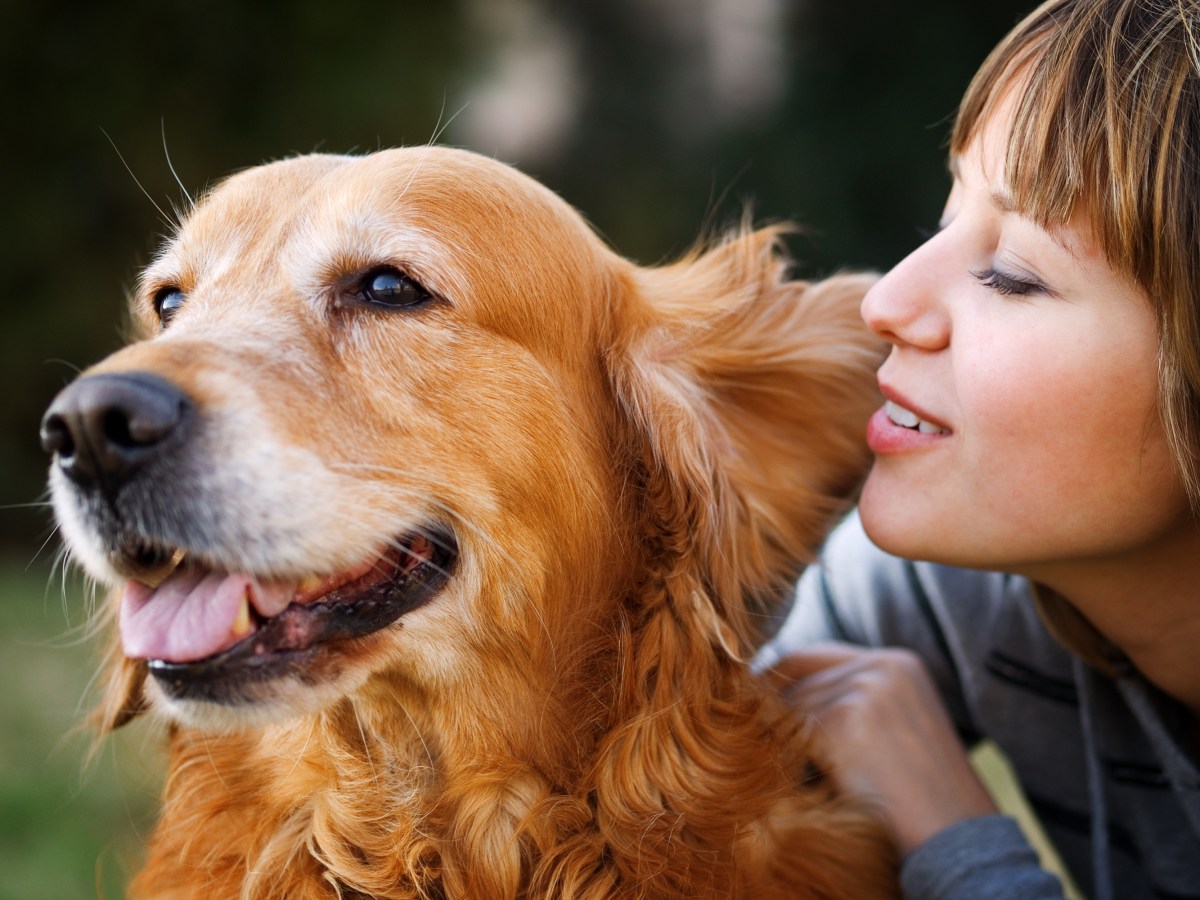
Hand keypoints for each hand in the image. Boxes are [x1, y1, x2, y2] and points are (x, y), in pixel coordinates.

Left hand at [769, 643, 996, 854]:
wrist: (954, 837)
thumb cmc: (919, 797)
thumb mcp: (894, 729)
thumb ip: (849, 701)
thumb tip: (771, 696)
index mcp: (899, 663)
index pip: (814, 656)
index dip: (780, 681)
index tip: (752, 705)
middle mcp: (884, 666)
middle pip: (797, 677)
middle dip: (775, 710)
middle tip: (755, 739)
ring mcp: (867, 688)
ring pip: (790, 705)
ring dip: (781, 738)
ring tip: (790, 771)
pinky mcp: (848, 718)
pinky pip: (793, 731)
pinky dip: (788, 757)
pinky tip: (799, 782)